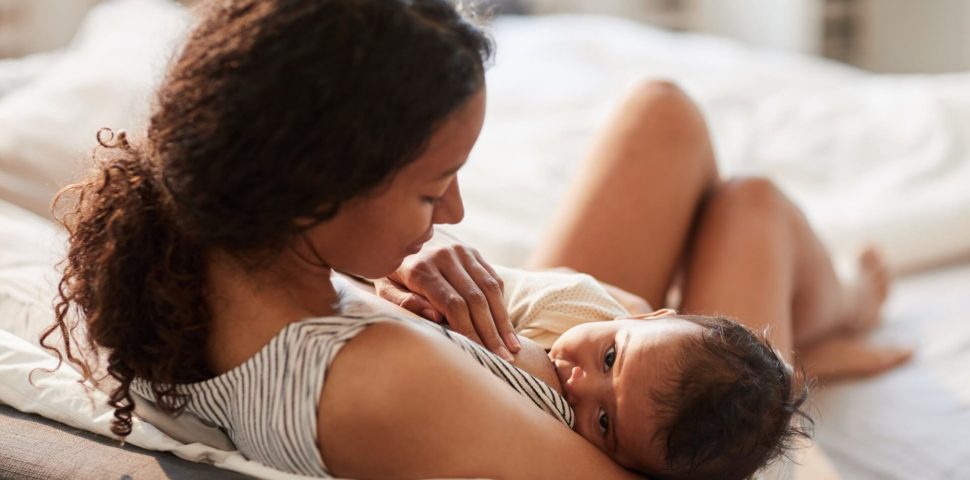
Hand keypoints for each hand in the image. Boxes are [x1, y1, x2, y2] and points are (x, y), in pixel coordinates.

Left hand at [375, 233, 519, 360]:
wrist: (400, 237)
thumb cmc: (391, 274)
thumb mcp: (384, 289)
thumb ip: (403, 302)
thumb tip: (435, 316)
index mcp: (421, 268)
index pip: (453, 304)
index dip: (469, 330)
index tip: (480, 353)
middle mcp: (445, 256)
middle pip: (475, 299)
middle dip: (490, 332)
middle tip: (504, 358)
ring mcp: (462, 252)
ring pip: (490, 289)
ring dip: (503, 321)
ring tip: (512, 348)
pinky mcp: (473, 252)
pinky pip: (493, 279)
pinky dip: (502, 304)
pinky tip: (507, 328)